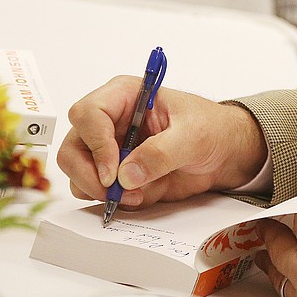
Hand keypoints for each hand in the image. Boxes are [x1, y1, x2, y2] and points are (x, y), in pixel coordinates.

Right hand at [57, 78, 267, 208]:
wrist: (224, 152)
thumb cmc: (211, 129)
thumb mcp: (193, 135)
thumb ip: (162, 152)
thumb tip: (127, 175)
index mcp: (125, 96)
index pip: (88, 113)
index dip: (95, 143)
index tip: (113, 170)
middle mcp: (109, 121)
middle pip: (73, 148)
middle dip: (90, 175)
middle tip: (116, 192)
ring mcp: (108, 149)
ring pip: (77, 173)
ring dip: (102, 191)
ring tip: (138, 194)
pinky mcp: (114, 173)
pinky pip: (95, 191)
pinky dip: (113, 201)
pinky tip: (141, 195)